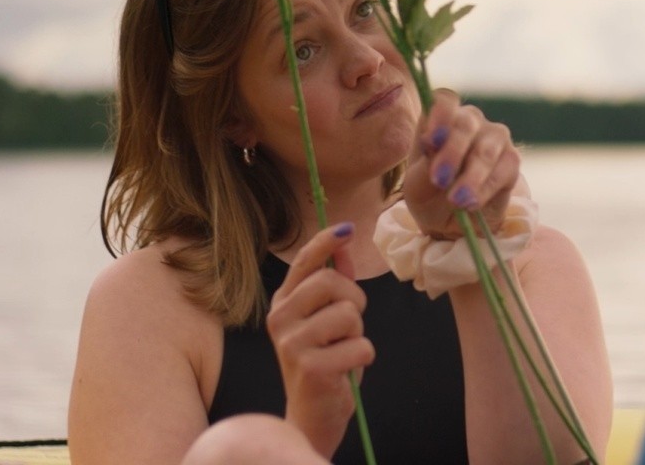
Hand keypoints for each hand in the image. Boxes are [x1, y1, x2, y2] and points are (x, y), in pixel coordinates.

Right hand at [266, 223, 373, 457]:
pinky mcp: (310, 366)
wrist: (311, 416)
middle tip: (349, 327)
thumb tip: (344, 248)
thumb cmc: (323, 363)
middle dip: (355, 301)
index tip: (346, 229)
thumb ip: (335, 285)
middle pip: (331, 282)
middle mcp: (280, 318)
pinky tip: (345, 370)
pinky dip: (363, 358)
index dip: (326, 242)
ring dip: (358, 334)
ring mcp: (292, 342)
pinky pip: (361, 346)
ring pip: (349, 313)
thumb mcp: (327, 321)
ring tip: (343, 351)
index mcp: (284, 303)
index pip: (303, 262)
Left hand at [404, 89, 521, 238]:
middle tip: (439, 181)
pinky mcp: (511, 160)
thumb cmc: (429, 195)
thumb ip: (424, 164)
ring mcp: (494, 138)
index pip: (444, 100)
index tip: (431, 140)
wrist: (452, 224)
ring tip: (456, 201)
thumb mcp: (417, 185)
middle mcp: (469, 121)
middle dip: (452, 153)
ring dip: (471, 176)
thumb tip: (431, 141)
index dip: (439, 115)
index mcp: (440, 119)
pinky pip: (505, 168)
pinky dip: (486, 188)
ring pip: (486, 148)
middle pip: (465, 123)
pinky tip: (472, 204)